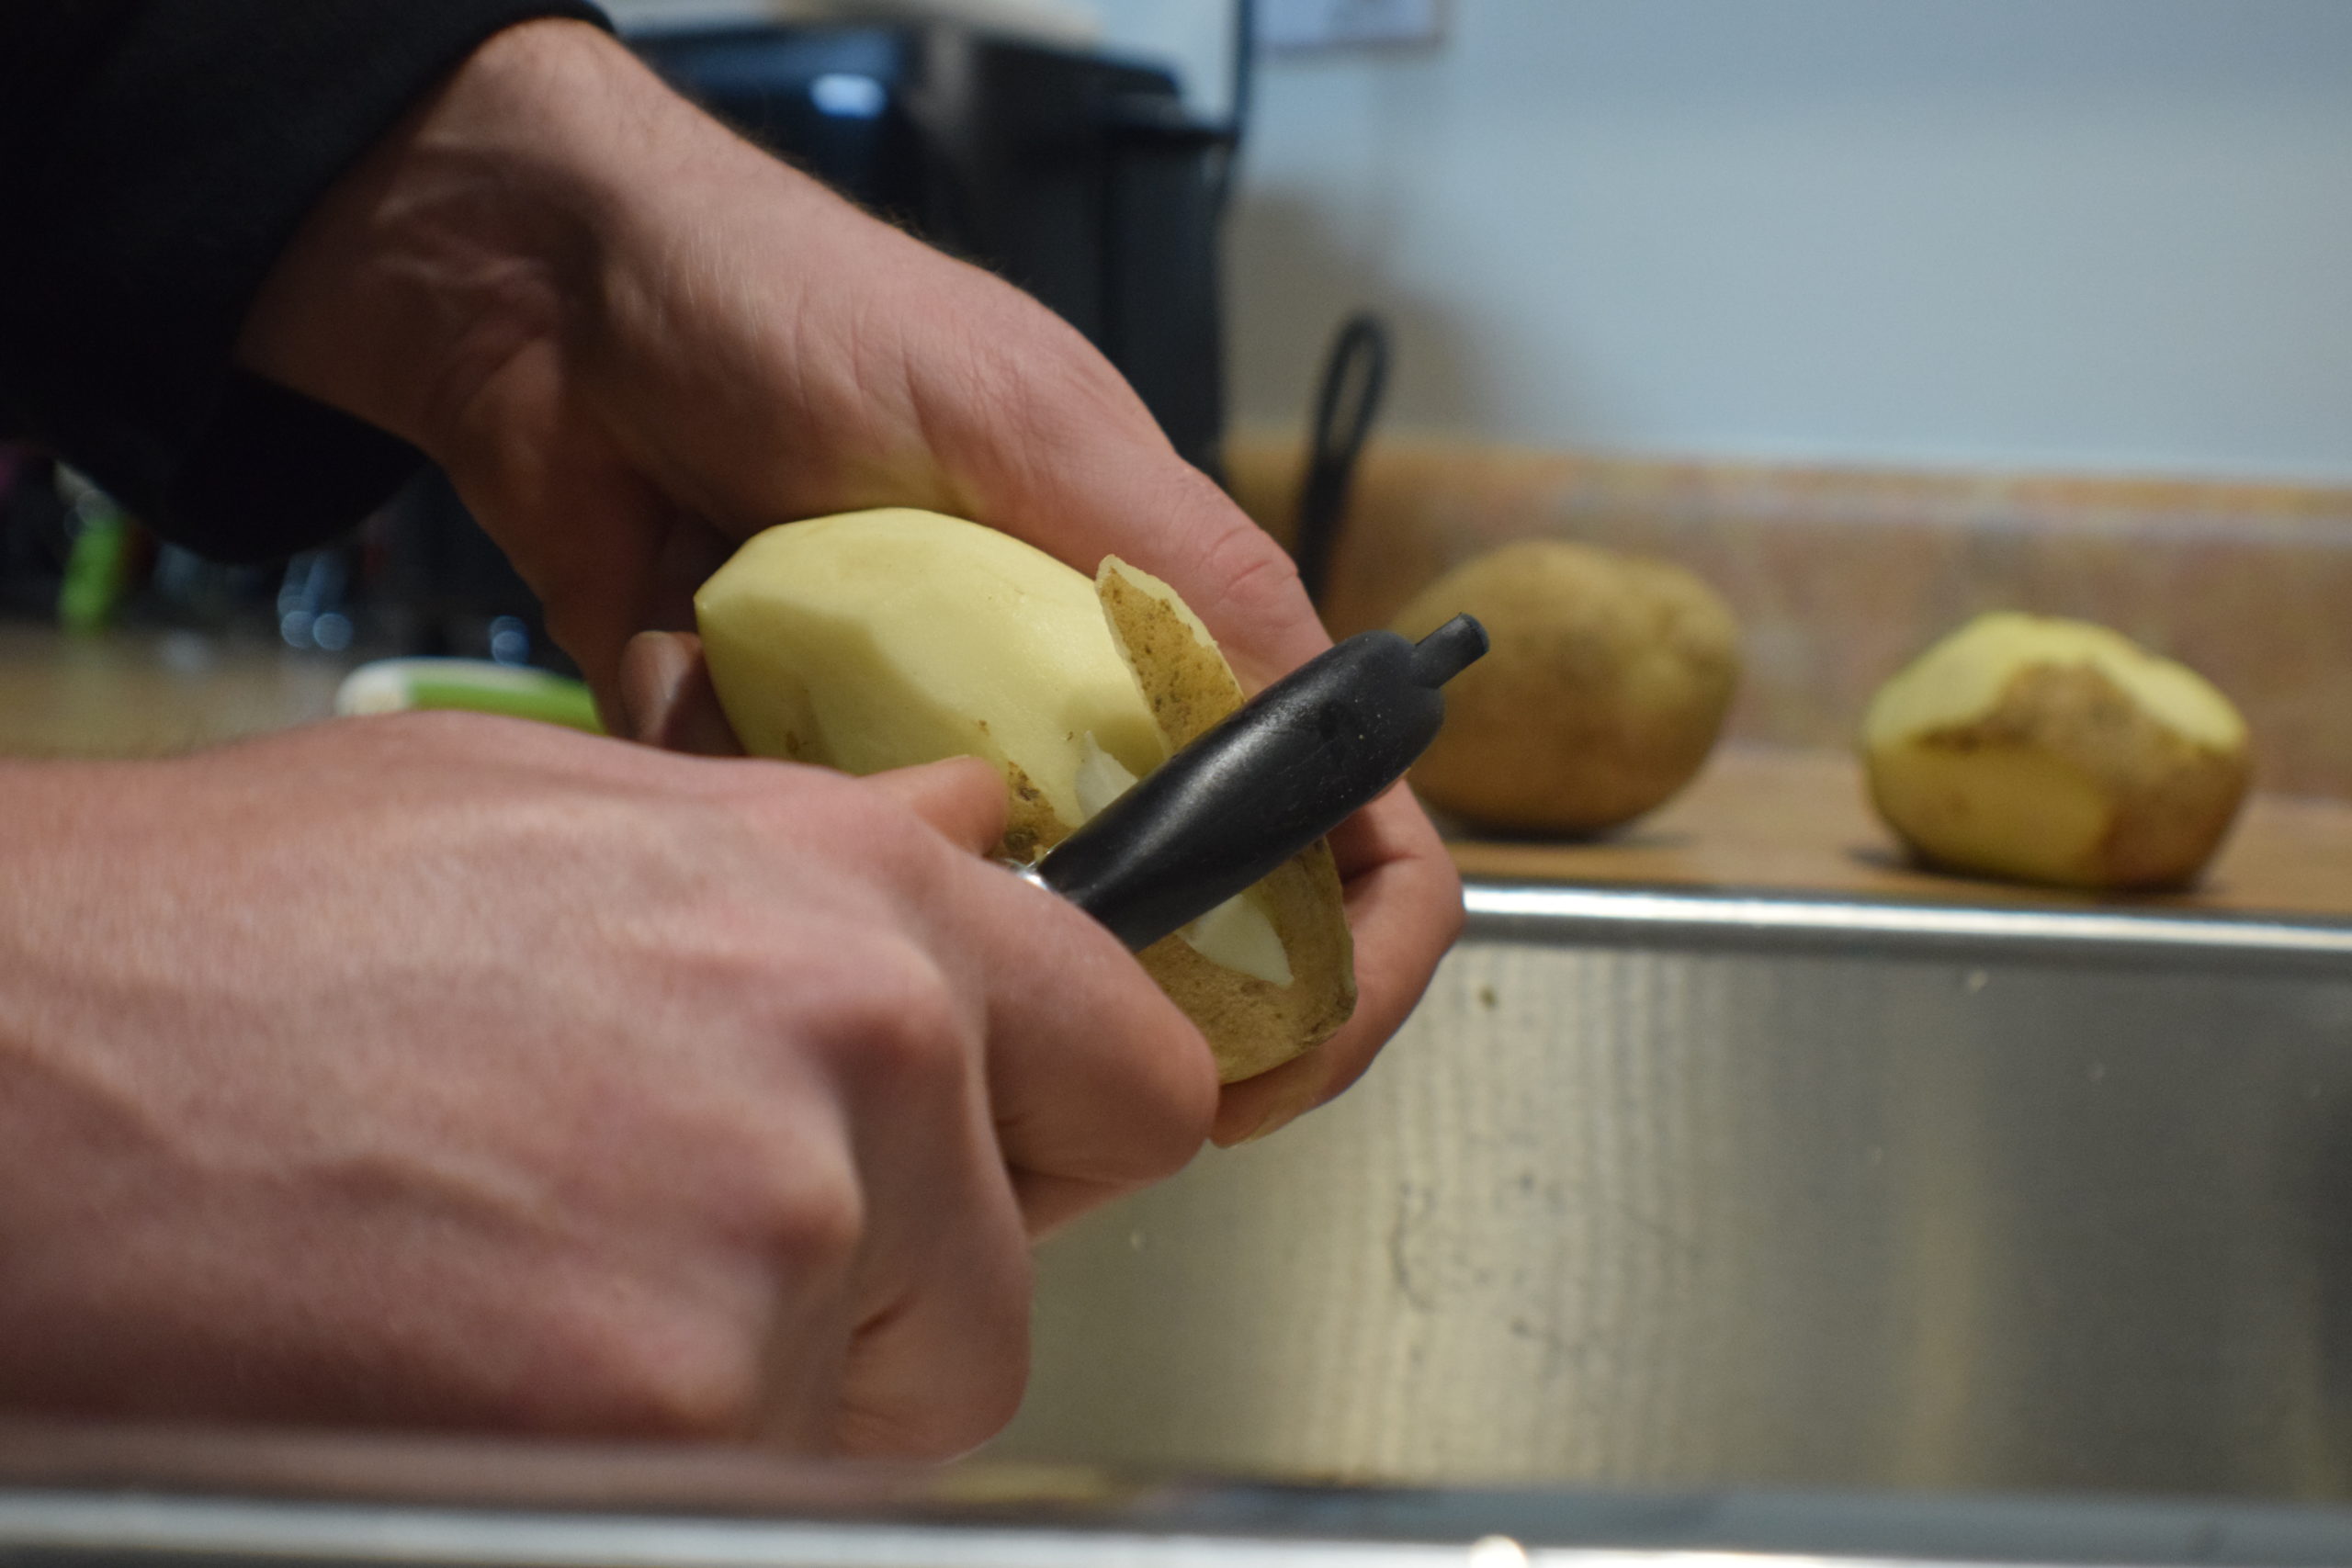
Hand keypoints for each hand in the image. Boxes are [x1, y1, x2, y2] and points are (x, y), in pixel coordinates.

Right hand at [0, 717, 1210, 1450]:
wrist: (0, 1063)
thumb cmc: (228, 946)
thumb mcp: (548, 818)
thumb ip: (805, 854)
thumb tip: (976, 844)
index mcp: (848, 891)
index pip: (1132, 1071)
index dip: (1058, 1145)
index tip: (997, 1178)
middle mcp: (858, 1045)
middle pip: (1003, 1285)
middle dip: (876, 1301)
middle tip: (661, 1257)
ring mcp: (778, 1237)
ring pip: (874, 1408)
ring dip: (745, 1388)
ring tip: (527, 1293)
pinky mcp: (678, 1416)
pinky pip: (756, 1479)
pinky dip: (645, 1458)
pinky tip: (481, 1369)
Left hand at [236, 20, 1460, 1137]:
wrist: (544, 298)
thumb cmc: (798, 309)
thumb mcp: (1021, 417)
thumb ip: (1185, 572)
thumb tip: (1324, 729)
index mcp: (1159, 619)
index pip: (1325, 804)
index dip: (1349, 942)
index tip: (1295, 1054)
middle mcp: (1062, 706)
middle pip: (1168, 918)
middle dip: (1132, 1005)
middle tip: (1067, 1068)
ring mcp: (922, 749)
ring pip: (981, 927)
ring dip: (912, 903)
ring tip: (815, 807)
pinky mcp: (790, 775)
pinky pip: (806, 874)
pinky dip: (745, 809)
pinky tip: (685, 682)